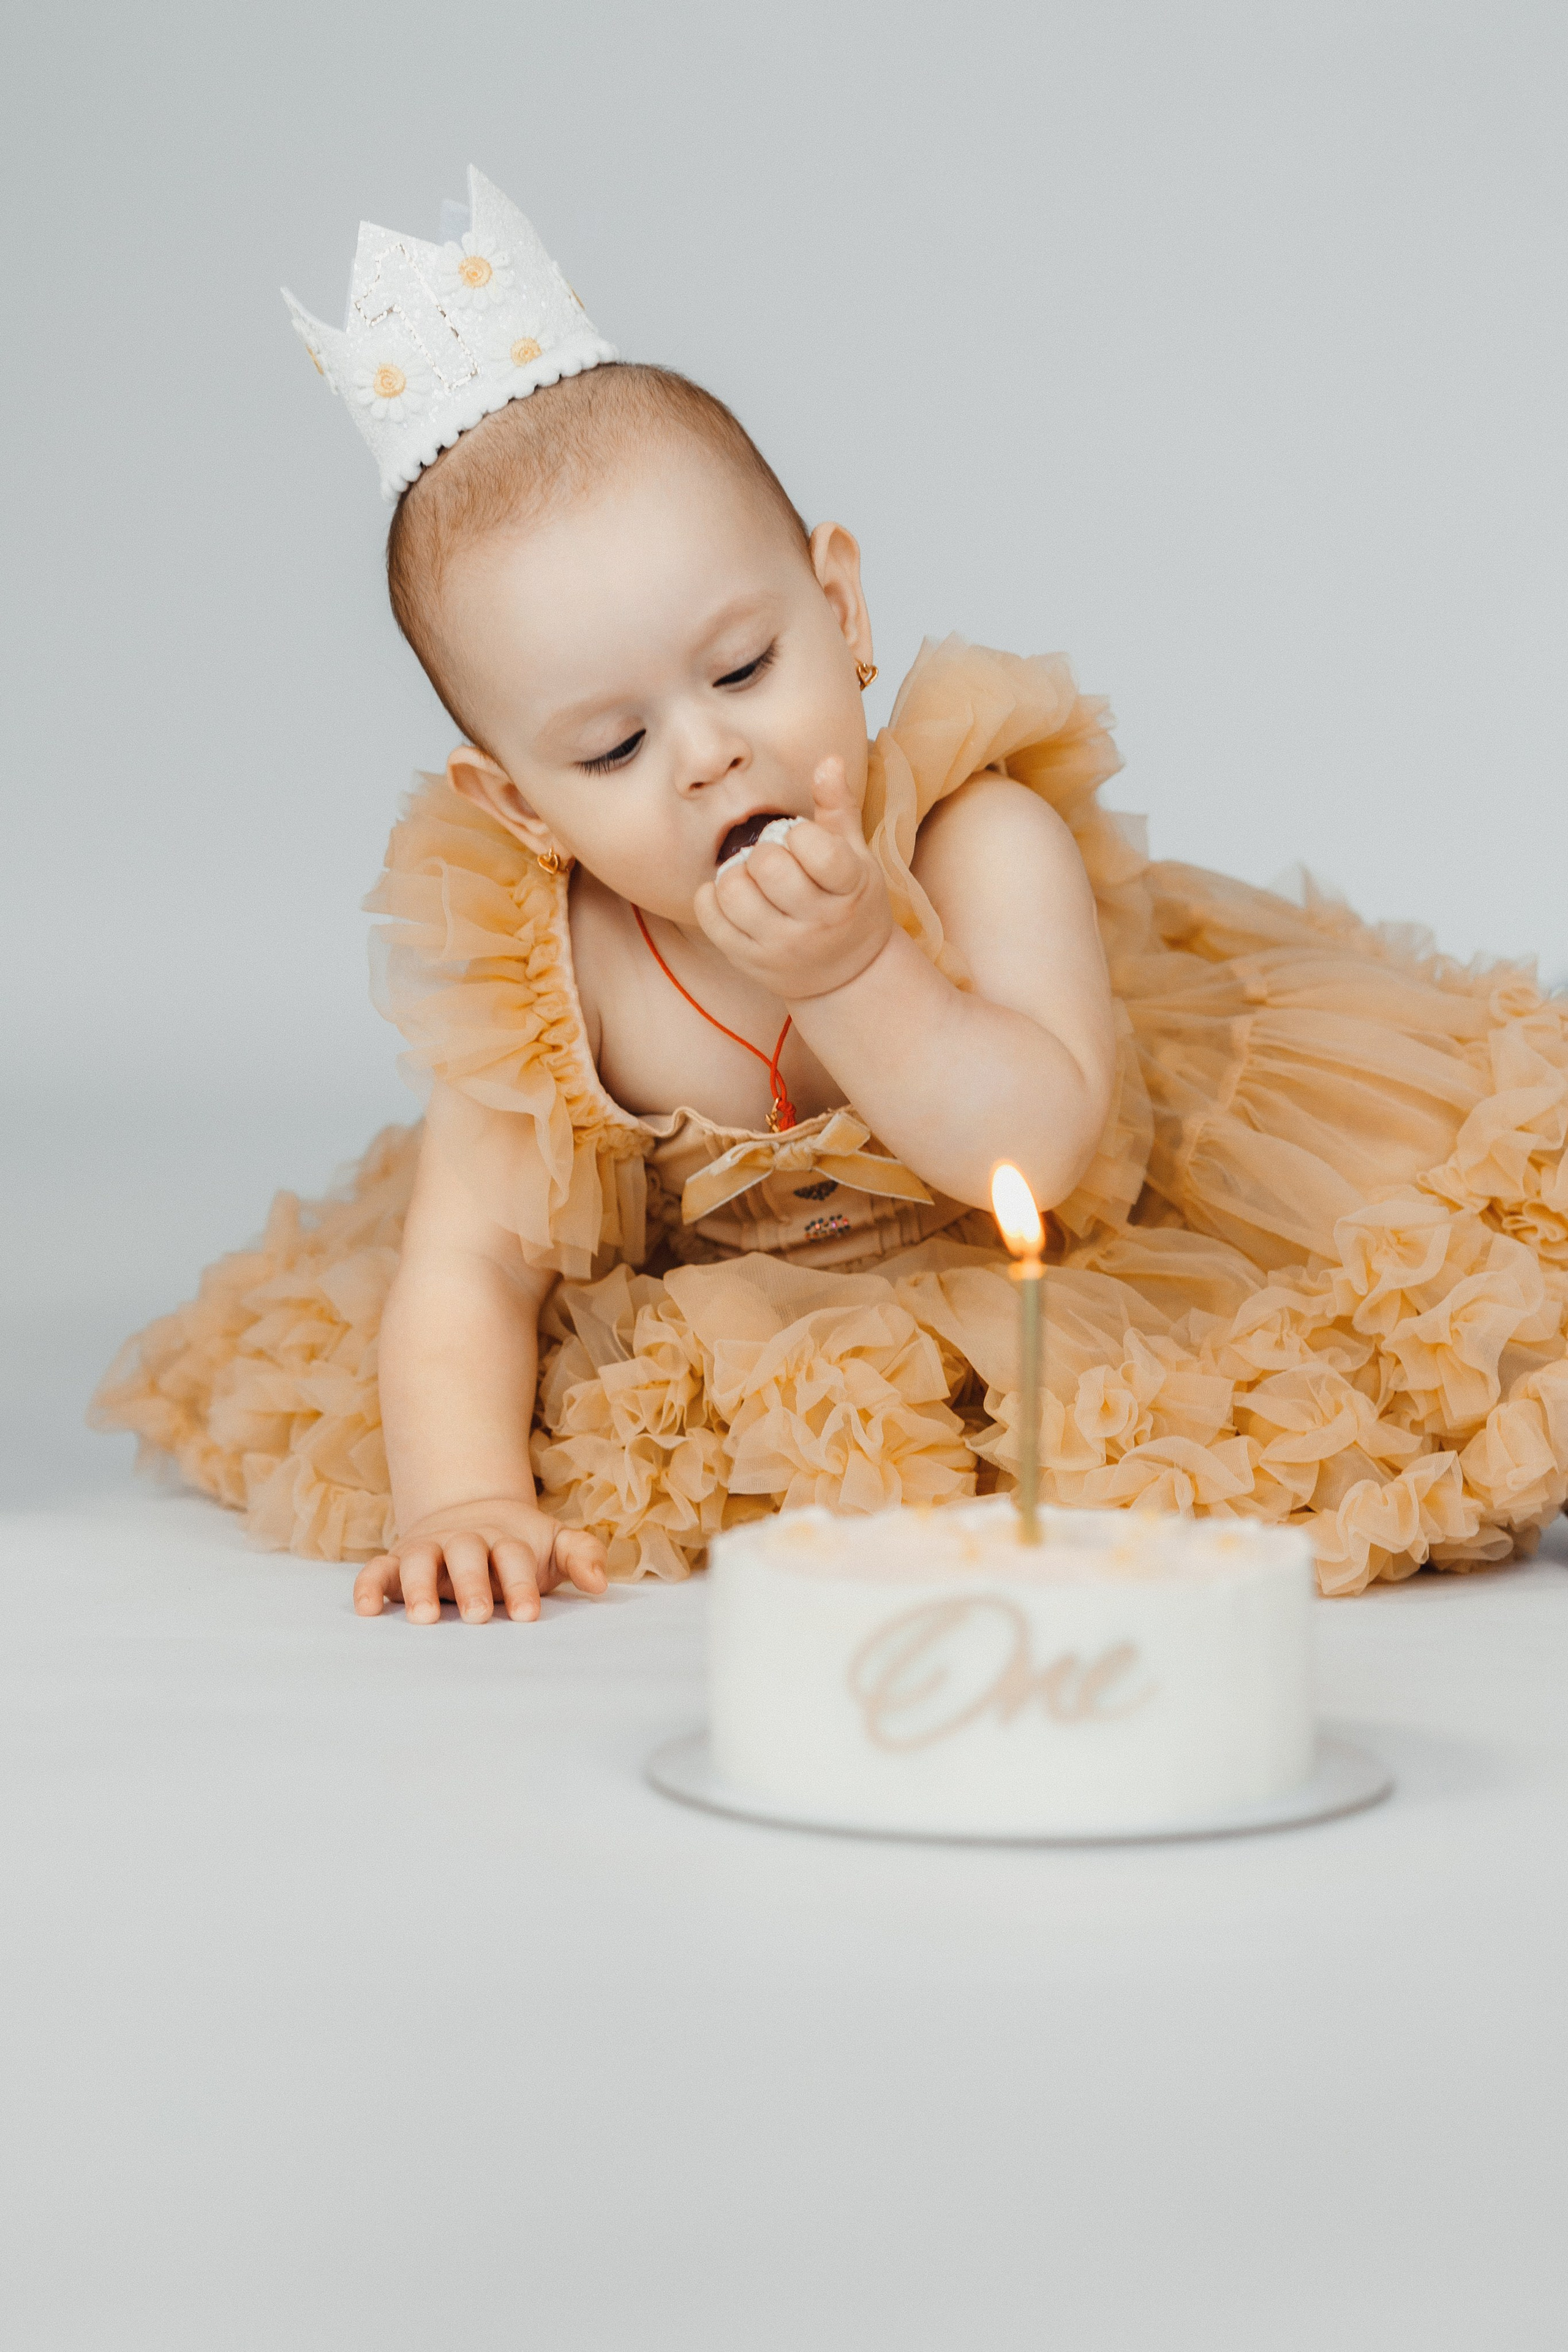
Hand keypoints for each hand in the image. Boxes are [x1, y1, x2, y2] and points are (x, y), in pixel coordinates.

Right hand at [354, 1496, 607, 1622]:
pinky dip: (369, 1585)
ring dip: (419, 1586)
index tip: (528, 1615)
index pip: (514, 1557)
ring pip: (418, 1560)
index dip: (521, 1584)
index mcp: (506, 1539)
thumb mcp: (554, 1545)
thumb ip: (580, 1556)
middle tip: (479, 1616)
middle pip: (467, 1554)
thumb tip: (600, 1585)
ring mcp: (429, 1548)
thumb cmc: (520, 1546)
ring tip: (425, 1618)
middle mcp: (465, 1541)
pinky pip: (377, 1569)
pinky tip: (368, 1611)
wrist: (473, 1512)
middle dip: (472, 1583)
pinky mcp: (398, 1559)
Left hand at [694, 756, 892, 1002]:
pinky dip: (711, 897)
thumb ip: (838, 807)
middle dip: (764, 852)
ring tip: (750, 877)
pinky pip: (711, 918)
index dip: (799, 834)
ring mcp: (781, 946)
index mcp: (849, 889)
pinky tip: (729, 894)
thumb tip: (828, 760)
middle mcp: (817, 922)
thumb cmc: (849, 903)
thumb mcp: (856, 855)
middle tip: (772, 858)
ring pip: (734, 892)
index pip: (815, 848)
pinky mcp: (749, 961)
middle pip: (768, 867)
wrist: (847, 975)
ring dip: (734, 873)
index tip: (801, 840)